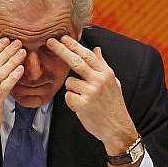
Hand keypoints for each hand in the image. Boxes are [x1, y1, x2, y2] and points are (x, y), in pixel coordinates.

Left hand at [46, 35, 138, 155]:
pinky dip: (71, 101)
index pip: (87, 55)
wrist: (117, 128)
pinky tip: (82, 107)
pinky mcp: (83, 105)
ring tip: (83, 98)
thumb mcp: (113, 82)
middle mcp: (99, 81)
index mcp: (106, 73)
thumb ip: (102, 65)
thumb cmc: (113, 106)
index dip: (74, 45)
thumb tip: (96, 49)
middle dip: (62, 50)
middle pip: (76, 62)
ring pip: (69, 82)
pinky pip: (68, 97)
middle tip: (50, 42)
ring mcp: (91, 93)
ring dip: (72, 89)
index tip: (63, 38)